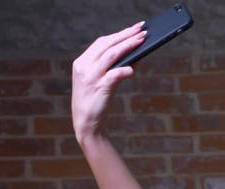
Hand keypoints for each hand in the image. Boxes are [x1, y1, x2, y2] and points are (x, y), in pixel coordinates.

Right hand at [71, 21, 145, 140]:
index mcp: (81, 62)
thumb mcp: (102, 81)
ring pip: (111, 55)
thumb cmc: (96, 101)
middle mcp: (84, 67)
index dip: (119, 34)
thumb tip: (137, 55)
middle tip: (142, 30)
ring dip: (128, 46)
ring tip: (143, 40)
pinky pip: (114, 74)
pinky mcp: (99, 88)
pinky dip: (125, 70)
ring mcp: (90, 77)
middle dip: (126, 35)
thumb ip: (115, 67)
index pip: (101, 42)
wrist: (86, 124)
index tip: (134, 28)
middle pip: (107, 45)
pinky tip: (134, 69)